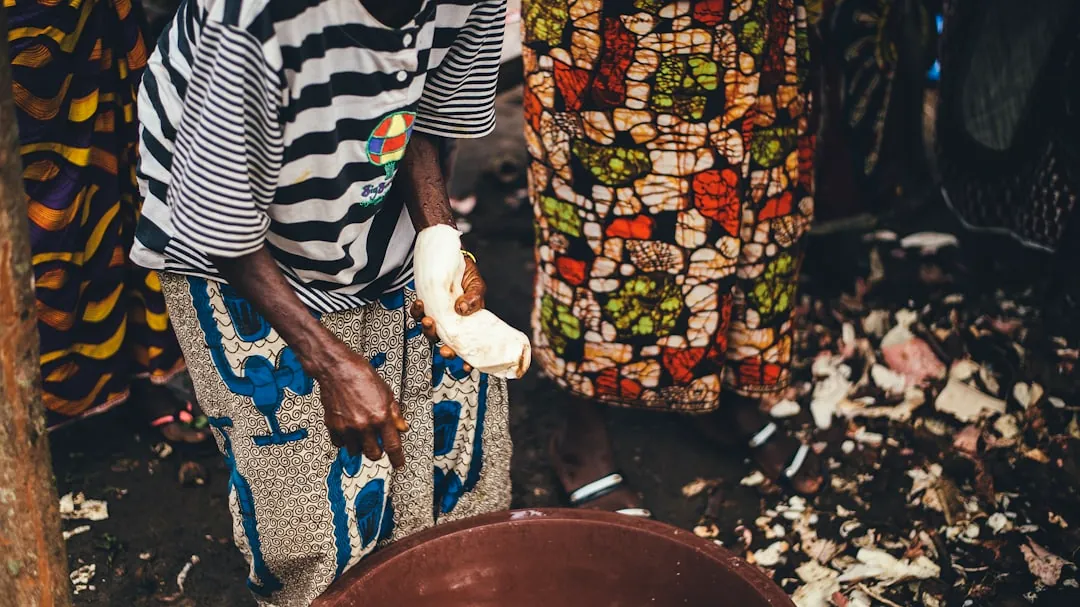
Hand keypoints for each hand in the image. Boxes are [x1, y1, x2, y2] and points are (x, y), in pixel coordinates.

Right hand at [316, 342, 408, 466]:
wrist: (337, 369)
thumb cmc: (361, 376)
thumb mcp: (386, 392)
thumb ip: (394, 413)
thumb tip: (402, 428)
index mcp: (380, 416)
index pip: (392, 446)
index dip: (397, 459)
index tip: (399, 464)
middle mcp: (364, 425)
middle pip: (374, 454)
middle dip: (378, 452)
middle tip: (378, 443)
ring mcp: (347, 427)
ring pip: (356, 451)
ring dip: (361, 446)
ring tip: (362, 431)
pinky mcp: (333, 426)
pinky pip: (340, 444)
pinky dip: (346, 440)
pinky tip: (349, 428)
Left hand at [410, 254, 485, 363]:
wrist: (454, 258)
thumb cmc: (468, 276)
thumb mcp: (477, 286)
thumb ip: (474, 299)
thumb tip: (462, 309)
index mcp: (466, 324)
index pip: (466, 347)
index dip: (466, 360)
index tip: (468, 367)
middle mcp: (450, 324)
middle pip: (445, 344)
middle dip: (444, 350)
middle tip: (445, 348)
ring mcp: (436, 316)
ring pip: (429, 332)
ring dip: (428, 330)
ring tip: (429, 321)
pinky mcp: (425, 305)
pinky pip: (417, 313)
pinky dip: (417, 311)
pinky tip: (420, 304)